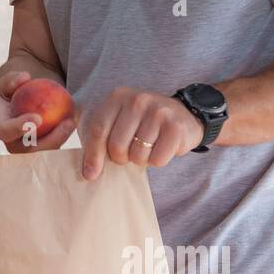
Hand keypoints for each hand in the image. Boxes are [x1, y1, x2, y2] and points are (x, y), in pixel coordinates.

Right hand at [0, 70, 75, 152]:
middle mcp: (13, 142)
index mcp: (1, 126)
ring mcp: (29, 148)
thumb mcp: (11, 79)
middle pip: (28, 150)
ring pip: (45, 152)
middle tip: (66, 123)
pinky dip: (64, 136)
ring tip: (72, 122)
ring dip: (60, 140)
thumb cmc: (17, 86)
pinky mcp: (44, 147)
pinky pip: (54, 146)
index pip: (6, 132)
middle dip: (48, 141)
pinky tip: (74, 122)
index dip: (19, 128)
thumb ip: (13, 78)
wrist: (26, 96)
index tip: (38, 118)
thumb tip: (24, 77)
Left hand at [80, 87, 202, 179]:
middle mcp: (137, 101)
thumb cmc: (143, 123)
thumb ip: (99, 139)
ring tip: (148, 146)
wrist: (184, 114)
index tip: (90, 175)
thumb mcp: (119, 121)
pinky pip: (157, 159)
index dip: (92, 155)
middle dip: (121, 158)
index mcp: (118, 98)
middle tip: (130, 152)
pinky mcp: (175, 128)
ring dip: (141, 159)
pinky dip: (158, 160)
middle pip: (116, 145)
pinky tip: (162, 147)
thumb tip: (88, 173)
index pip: (98, 130)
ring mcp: (158, 112)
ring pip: (137, 155)